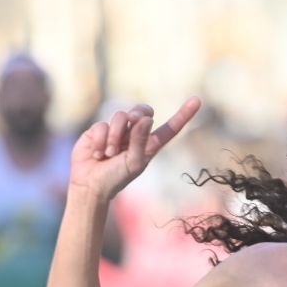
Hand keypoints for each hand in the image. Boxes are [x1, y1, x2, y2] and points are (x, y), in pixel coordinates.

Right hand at [70, 98, 201, 201]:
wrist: (90, 185)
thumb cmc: (116, 178)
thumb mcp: (134, 163)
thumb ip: (140, 141)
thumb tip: (146, 119)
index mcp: (149, 144)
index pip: (169, 128)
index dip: (183, 114)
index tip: (197, 101)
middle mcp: (134, 134)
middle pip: (143, 111)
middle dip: (137, 114)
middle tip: (130, 120)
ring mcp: (116, 131)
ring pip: (120, 116)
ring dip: (114, 136)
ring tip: (109, 154)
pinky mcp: (99, 130)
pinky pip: (102, 125)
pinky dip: (101, 140)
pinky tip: (97, 154)